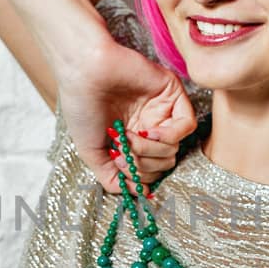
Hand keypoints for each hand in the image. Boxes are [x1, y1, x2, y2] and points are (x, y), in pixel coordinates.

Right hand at [58, 38, 199, 195]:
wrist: (82, 73)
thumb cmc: (82, 107)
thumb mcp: (93, 153)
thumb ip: (113, 179)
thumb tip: (142, 194)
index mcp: (132, 138)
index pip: (151, 171)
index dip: (137, 175)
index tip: (117, 163)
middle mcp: (150, 125)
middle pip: (165, 163)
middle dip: (143, 165)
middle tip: (122, 151)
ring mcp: (162, 110)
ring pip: (175, 148)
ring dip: (150, 151)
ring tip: (129, 137)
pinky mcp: (172, 93)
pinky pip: (186, 126)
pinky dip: (168, 136)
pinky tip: (149, 132)